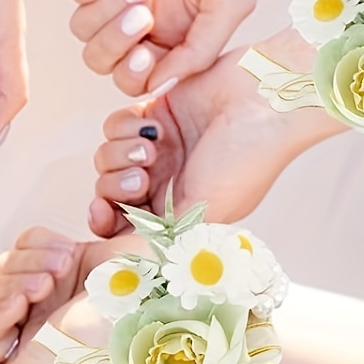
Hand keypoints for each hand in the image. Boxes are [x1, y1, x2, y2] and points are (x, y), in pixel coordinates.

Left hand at [0, 228, 120, 363]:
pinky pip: (27, 239)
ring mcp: (53, 287)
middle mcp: (40, 321)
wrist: (147, 291)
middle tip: (47, 284)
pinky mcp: (67, 255)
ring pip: (7, 261)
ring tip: (63, 266)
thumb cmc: (99, 337)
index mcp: (32, 351)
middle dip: (17, 280)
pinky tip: (69, 252)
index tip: (24, 304)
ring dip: (32, 259)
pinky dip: (43, 241)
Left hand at [69, 0, 266, 96]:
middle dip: (116, 44)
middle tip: (143, 15)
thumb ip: (198, 50)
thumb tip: (162, 84)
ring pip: (84, 28)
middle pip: (102, 60)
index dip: (135, 76)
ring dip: (108, 10)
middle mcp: (144, 19)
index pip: (137, 80)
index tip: (148, 57)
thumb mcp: (230, 3)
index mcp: (176, 38)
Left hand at [88, 30, 341, 236]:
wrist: (261, 101)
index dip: (106, 222)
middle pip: (109, 191)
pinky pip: (115, 125)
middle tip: (142, 178)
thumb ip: (163, 234)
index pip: (126, 225)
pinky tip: (155, 126)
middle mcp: (166, 181)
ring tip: (153, 148)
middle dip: (115, 186)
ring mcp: (157, 148)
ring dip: (121, 154)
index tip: (102, 212)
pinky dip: (126, 127)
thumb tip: (129, 262)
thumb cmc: (246, 159)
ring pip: (107, 157)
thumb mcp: (206, 210)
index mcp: (180, 210)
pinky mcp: (151, 113)